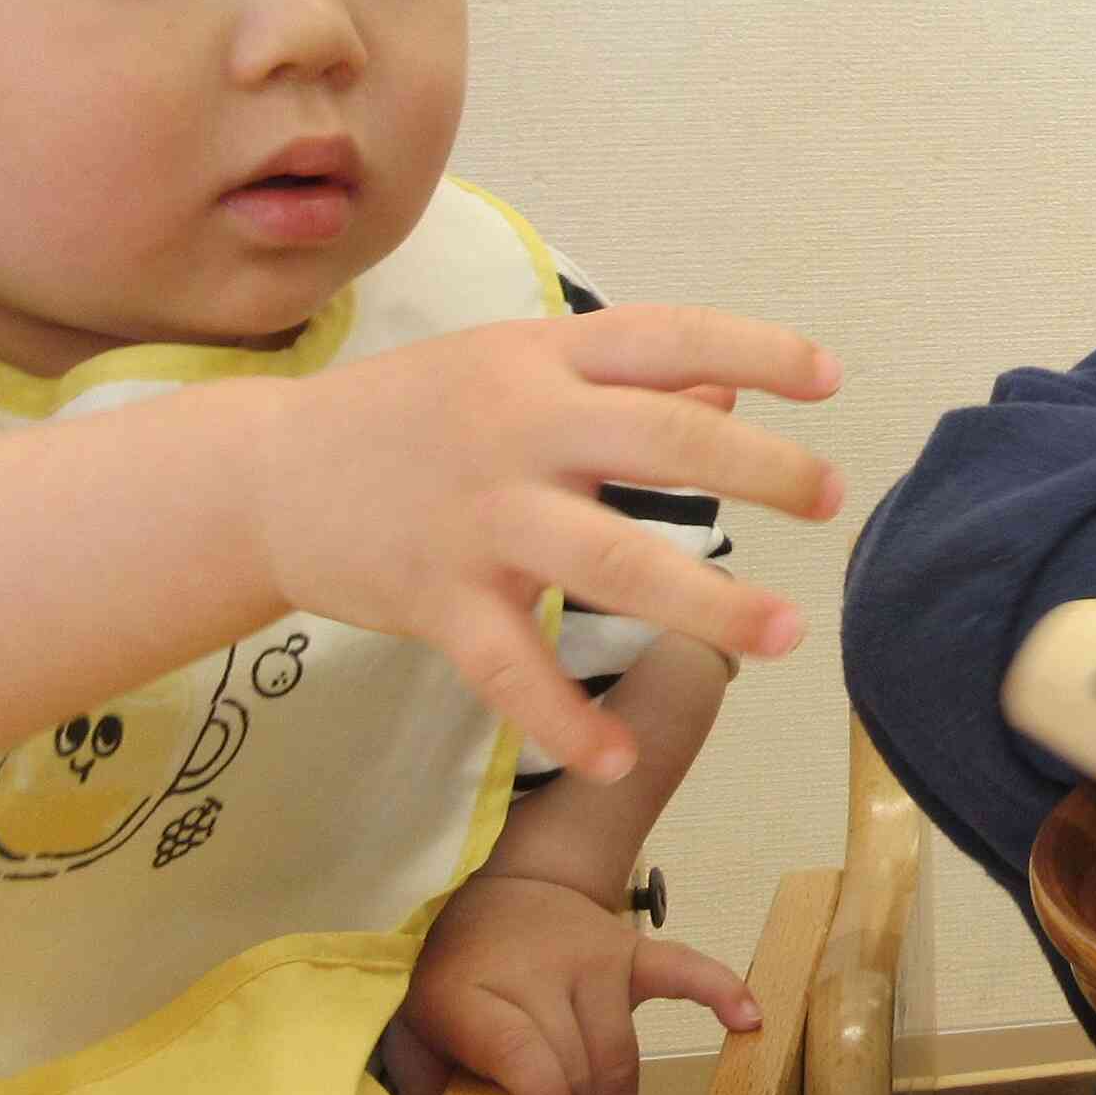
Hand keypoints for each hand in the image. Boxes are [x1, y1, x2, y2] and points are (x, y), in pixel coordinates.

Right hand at [250, 308, 843, 779]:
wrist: (262, 475)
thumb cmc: (411, 416)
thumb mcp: (511, 368)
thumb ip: (620, 381)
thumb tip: (732, 391)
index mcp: (542, 359)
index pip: (668, 336)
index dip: (756, 351)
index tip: (830, 380)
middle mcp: (518, 426)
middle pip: (664, 441)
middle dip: (762, 472)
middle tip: (833, 499)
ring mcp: (479, 515)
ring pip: (613, 561)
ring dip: (710, 602)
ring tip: (791, 633)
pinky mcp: (436, 596)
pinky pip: (511, 667)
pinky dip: (564, 719)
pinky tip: (617, 758)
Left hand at [395, 870, 762, 1094]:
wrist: (516, 887)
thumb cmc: (461, 973)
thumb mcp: (414, 1027)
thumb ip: (424, 1088)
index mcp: (473, 991)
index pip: (520, 1049)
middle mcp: (539, 972)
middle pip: (577, 1066)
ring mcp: (595, 960)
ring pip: (621, 1053)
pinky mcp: (635, 954)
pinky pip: (683, 971)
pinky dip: (719, 992)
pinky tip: (750, 1022)